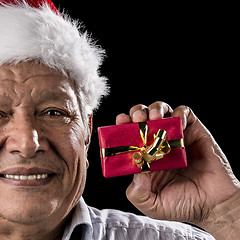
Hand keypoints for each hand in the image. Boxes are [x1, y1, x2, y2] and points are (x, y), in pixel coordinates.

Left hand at [116, 101, 239, 237]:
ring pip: (162, 111)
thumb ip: (137, 192)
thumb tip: (135, 170)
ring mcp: (175, 136)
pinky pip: (185, 113)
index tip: (119, 123)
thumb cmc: (182, 205)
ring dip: (155, 109)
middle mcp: (157, 143)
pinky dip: (178, 113)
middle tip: (136, 119)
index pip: (128, 135)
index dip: (122, 126)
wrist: (213, 205)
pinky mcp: (194, 132)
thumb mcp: (151, 205)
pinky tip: (176, 122)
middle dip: (136, 113)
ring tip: (154, 118)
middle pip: (142, 118)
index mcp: (144, 156)